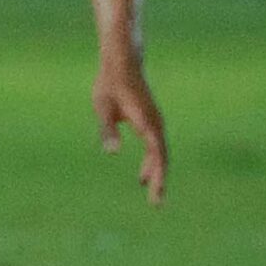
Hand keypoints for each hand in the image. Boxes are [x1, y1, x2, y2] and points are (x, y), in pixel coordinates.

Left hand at [94, 53, 167, 205]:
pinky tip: (142, 174)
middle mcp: (156, 124)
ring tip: (147, 192)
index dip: (158, 176)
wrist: (123, 62)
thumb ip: (108, 130)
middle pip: (162, 158)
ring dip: (155, 173)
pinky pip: (155, 148)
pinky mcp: (151, 121)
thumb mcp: (103, 108)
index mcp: (147, 123)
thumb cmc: (111, 84)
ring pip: (160, 154)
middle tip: (156, 203)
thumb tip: (112, 153)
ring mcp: (155, 123)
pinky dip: (151, 163)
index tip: (155, 195)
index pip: (157, 156)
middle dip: (159, 180)